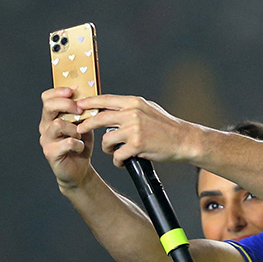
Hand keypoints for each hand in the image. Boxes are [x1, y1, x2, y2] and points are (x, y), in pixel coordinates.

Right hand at [39, 87, 93, 188]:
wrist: (79, 168)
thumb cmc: (81, 143)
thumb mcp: (84, 123)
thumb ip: (84, 111)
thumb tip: (91, 95)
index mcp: (52, 116)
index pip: (47, 97)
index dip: (58, 91)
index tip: (73, 91)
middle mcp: (45, 126)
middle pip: (49, 106)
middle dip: (67, 105)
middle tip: (80, 110)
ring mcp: (46, 139)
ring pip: (58, 124)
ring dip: (75, 128)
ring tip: (80, 135)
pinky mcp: (50, 152)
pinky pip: (67, 142)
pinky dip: (78, 144)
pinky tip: (80, 147)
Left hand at [75, 94, 199, 167]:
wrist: (184, 139)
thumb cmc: (167, 126)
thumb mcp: (148, 109)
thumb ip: (130, 107)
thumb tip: (111, 106)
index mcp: (134, 103)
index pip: (106, 100)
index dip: (89, 102)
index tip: (78, 106)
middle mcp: (133, 114)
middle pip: (99, 118)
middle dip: (86, 125)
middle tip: (79, 129)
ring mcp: (134, 129)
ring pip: (107, 139)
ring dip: (108, 148)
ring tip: (115, 151)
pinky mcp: (136, 145)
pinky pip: (117, 155)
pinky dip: (118, 160)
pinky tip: (123, 161)